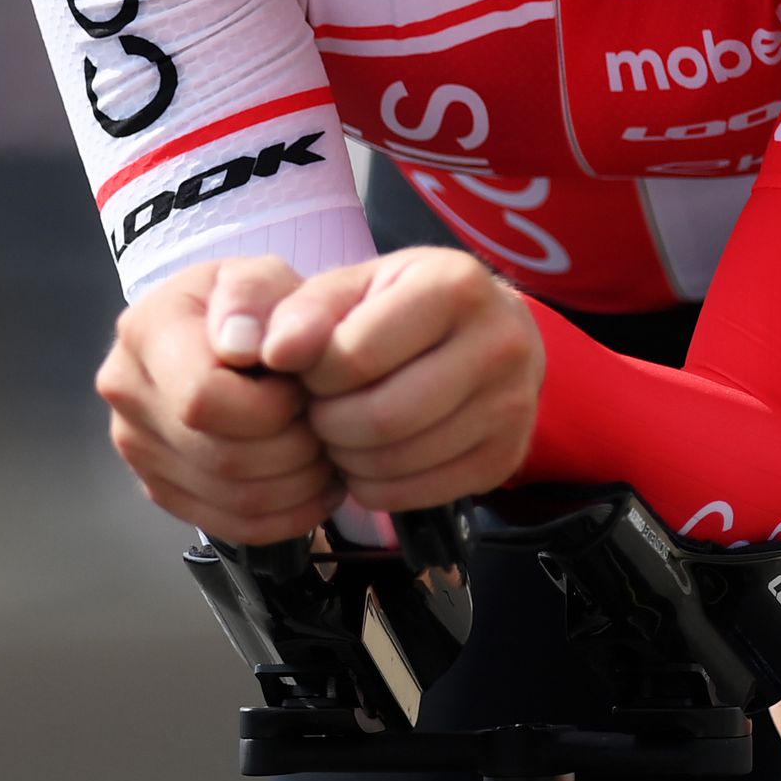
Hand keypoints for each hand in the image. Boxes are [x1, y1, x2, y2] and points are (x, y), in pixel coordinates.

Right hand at [98, 257, 345, 542]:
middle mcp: (127, 392)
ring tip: (328, 454)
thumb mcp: (262, 275)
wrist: (228, 333)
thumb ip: (257, 295)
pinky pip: (228, 524)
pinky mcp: (160, 486)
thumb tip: (240, 345)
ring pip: (230, 498)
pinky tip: (314, 487)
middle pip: (221, 456)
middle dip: (294, 449)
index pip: (203, 399)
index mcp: (145, 331)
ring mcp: (138, 446)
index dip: (270, 407)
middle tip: (329, 426)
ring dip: (298, 487)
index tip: (302, 388)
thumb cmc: (251, 305)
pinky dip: (285, 516)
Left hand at [253, 248, 544, 512]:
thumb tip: (269, 351)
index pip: (356, 355)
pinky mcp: (507, 458)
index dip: (314, 374)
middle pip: (381, 417)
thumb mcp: (357, 285)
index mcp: (454, 285)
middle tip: (320, 410)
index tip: (310, 370)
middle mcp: (498, 342)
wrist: (494, 333)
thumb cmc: (408, 306)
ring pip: (397, 461)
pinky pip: (418, 494)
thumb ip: (305, 310)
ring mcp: (511, 405)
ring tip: (342, 431)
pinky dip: (376, 486)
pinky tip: (370, 457)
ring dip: (348, 458)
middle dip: (329, 423)